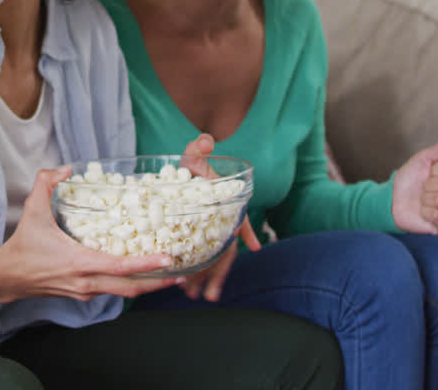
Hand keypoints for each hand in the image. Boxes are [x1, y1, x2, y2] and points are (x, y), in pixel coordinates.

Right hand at [0, 168, 182, 301]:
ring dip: (147, 285)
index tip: (169, 259)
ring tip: (169, 275)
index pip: (120, 267)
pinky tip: (140, 274)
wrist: (8, 278)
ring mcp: (86, 291)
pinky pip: (113, 291)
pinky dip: (130, 284)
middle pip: (131, 288)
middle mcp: (87, 282)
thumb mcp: (32, 210)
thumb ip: (45, 183)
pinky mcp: (83, 294)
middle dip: (158, 283)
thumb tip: (65, 168)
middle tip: (182, 273)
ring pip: (124, 293)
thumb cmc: (23, 245)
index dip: (147, 264)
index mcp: (80, 262)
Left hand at [177, 134, 259, 301]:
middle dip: (218, 273)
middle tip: (207, 295)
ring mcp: (208, 232)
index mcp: (224, 205)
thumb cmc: (193, 166)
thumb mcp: (193, 156)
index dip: (247, 231)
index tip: (254, 246)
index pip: (238, 219)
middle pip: (224, 250)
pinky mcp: (195, 236)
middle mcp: (220, 222)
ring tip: (196, 297)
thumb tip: (205, 140)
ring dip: (205, 279)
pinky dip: (195, 272)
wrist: (183, 172)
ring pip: (212, 259)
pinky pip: (198, 257)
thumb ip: (199, 148)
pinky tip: (187, 287)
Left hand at [392, 132, 437, 233]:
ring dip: (425, 199)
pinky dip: (425, 213)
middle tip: (422, 189)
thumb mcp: (421, 160)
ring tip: (422, 200)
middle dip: (428, 185)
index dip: (436, 170)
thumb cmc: (408, 180)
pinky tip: (423, 212)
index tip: (427, 173)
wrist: (393, 199)